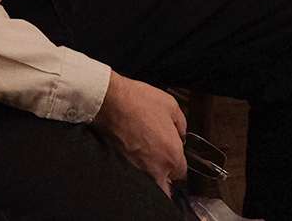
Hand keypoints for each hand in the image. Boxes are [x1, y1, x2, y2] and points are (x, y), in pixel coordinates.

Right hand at [92, 72, 185, 195]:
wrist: (110, 102)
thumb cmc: (137, 102)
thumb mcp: (170, 105)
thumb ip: (181, 124)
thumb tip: (180, 133)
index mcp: (171, 155)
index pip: (181, 173)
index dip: (177, 163)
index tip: (172, 157)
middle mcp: (155, 168)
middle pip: (166, 189)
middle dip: (164, 178)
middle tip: (160, 164)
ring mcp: (137, 170)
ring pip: (148, 187)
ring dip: (150, 178)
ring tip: (145, 160)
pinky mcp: (121, 168)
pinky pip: (132, 178)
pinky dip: (134, 173)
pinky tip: (132, 158)